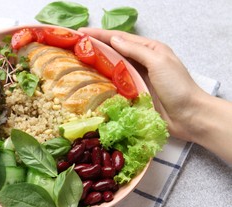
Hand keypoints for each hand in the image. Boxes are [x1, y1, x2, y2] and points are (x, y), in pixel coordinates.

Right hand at [79, 28, 231, 162]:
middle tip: (74, 47)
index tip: (81, 32)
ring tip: (77, 63)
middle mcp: (141, 63)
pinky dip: (103, 84)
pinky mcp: (133, 95)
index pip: (120, 38)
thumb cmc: (178, 87)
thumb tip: (114, 40)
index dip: (100, 35)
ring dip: (96, 66)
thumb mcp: (159, 62)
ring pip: (112, 69)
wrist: (189, 116)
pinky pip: (114, 87)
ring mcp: (136, 79)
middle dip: (95, 48)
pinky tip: (90, 84)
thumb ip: (136, 50)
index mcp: (149, 50)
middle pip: (114, 52)